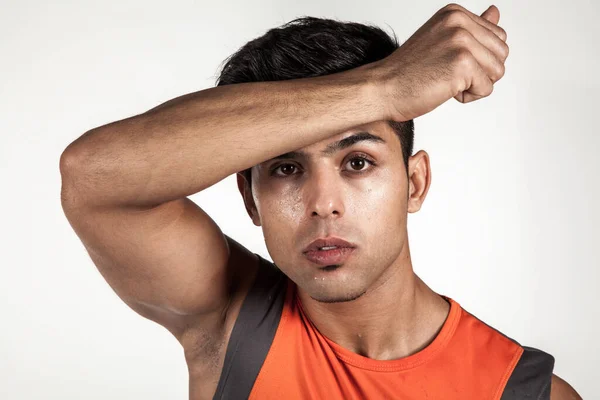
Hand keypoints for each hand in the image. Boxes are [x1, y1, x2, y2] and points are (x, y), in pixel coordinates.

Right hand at [373, 3, 508, 120]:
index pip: (497, 37)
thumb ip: (472, 26)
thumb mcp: (442, 40)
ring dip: (474, 85)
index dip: (478, 58)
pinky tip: (444, 90)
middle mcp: (459, 22)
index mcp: (455, 13)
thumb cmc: (407, 72)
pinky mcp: (463, 65)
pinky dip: (467, 97)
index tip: (448, 62)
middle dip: (480, 72)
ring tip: (446, 82)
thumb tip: (496, 12)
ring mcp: (462, 42)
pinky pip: (486, 89)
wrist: (382, 89)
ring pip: (497, 72)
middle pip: (501, 54)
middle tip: (447, 74)